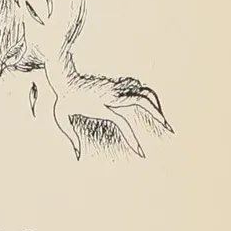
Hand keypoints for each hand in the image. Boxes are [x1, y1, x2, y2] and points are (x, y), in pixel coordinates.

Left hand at [46, 68, 169, 158]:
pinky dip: (145, 93)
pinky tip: (149, 104)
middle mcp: (111, 95)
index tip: (140, 152)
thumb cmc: (63, 99)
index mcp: (100, 106)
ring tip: (162, 117)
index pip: (122, 123)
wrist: (63, 76)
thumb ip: (71, 137)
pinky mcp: (116, 83)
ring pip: (142, 90)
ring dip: (155, 102)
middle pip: (141, 100)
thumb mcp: (61, 118)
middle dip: (156, 114)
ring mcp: (115, 87)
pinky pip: (136, 85)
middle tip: (168, 127)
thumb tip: (78, 155)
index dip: (132, 138)